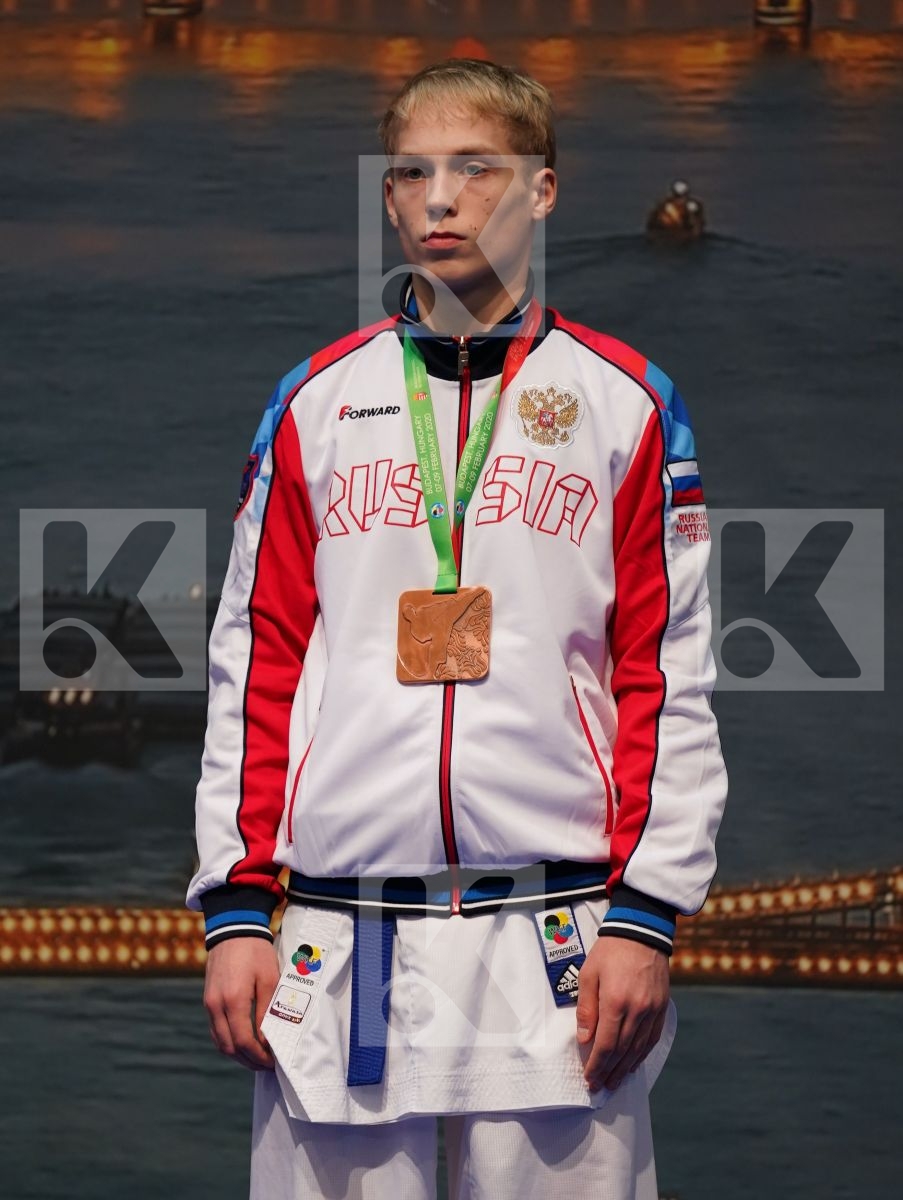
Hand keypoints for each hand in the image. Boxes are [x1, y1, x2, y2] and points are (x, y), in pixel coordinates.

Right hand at [204, 937, 280, 1071]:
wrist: (233, 928)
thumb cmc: (255, 952)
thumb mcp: (269, 979)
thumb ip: (267, 1011)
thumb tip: (267, 1040)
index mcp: (233, 1000)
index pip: (244, 1042)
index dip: (258, 1057)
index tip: (272, 1062)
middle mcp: (216, 1006)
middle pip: (229, 1047)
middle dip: (248, 1061)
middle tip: (266, 1064)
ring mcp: (209, 1004)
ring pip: (220, 1041)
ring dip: (237, 1054)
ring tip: (256, 1057)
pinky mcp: (207, 1000)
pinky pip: (215, 1029)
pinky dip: (228, 1041)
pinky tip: (242, 1041)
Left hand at [575, 936, 669, 1091]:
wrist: (641, 931)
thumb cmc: (610, 951)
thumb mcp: (589, 974)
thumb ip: (587, 1008)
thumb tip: (585, 1039)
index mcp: (615, 1001)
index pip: (606, 1045)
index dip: (597, 1065)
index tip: (589, 1079)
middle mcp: (637, 1010)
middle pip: (622, 1051)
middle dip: (609, 1071)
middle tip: (599, 1086)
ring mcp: (652, 1010)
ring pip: (639, 1049)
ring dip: (625, 1068)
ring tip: (614, 1081)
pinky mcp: (662, 1008)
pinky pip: (652, 1039)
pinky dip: (642, 1055)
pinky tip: (633, 1063)